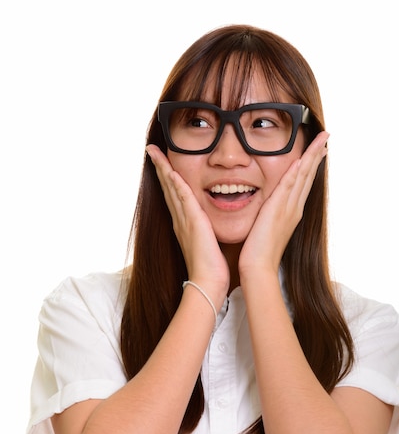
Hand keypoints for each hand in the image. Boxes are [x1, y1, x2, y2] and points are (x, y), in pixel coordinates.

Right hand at [146, 145, 228, 305]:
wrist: (208, 282)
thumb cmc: (211, 268)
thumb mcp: (209, 245)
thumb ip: (208, 233)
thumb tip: (212, 230)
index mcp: (185, 224)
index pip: (175, 196)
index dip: (168, 179)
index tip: (163, 164)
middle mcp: (180, 220)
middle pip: (168, 188)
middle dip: (160, 168)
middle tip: (152, 150)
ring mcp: (184, 220)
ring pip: (171, 188)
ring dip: (163, 168)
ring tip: (155, 152)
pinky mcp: (192, 221)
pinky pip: (181, 197)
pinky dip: (175, 182)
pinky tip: (171, 169)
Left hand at [238, 131, 328, 278]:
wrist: (259, 268)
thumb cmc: (259, 253)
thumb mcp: (267, 228)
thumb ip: (270, 215)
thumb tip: (269, 208)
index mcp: (291, 212)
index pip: (303, 182)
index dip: (311, 164)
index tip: (319, 150)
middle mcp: (294, 208)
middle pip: (308, 176)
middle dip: (317, 155)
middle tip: (325, 137)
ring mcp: (288, 209)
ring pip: (303, 177)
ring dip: (311, 157)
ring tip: (321, 140)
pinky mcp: (277, 211)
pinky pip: (288, 188)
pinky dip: (296, 173)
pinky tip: (301, 160)